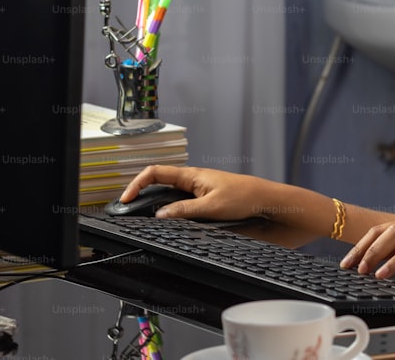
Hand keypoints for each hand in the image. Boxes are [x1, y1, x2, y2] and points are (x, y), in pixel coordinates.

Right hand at [119, 165, 268, 220]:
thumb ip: (184, 210)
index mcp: (192, 175)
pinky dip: (172, 212)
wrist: (269, 202)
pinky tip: (171, 223)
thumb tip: (160, 215)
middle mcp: (194, 181)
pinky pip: (183, 205)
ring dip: (157, 205)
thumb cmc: (246, 197)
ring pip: (170, 196)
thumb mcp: (211, 206)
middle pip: (160, 184)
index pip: (155, 172)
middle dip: (142, 195)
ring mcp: (200, 191)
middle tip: (129, 212)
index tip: (125, 199)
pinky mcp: (207, 201)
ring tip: (145, 219)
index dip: (136, 183)